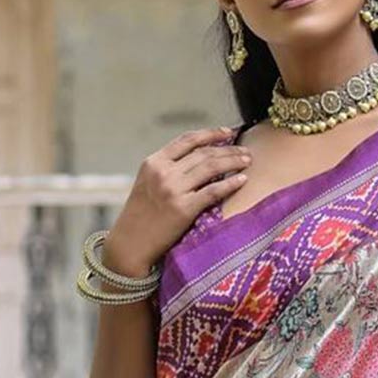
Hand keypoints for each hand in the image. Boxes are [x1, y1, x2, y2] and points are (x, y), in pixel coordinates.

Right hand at [102, 126, 252, 276]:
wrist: (130, 245)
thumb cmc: (140, 217)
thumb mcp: (147, 184)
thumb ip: (168, 169)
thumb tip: (198, 159)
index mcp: (154, 162)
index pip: (187, 140)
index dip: (210, 133)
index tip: (228, 132)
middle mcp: (163, 172)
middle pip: (203, 152)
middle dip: (228, 148)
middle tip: (245, 150)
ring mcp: (173, 190)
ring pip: (211, 167)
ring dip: (233, 161)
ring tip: (247, 161)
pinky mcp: (183, 209)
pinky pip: (213, 191)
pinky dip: (230, 183)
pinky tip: (242, 180)